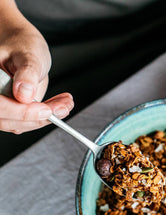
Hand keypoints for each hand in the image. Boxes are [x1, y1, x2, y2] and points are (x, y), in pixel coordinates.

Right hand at [0, 16, 73, 133]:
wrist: (24, 49)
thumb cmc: (22, 46)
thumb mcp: (27, 55)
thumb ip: (27, 74)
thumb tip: (24, 94)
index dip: (22, 112)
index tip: (46, 110)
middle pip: (8, 120)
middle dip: (39, 117)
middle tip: (64, 107)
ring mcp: (1, 107)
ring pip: (20, 125)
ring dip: (47, 118)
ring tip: (66, 103)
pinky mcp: (13, 113)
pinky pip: (28, 122)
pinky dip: (47, 117)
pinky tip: (60, 106)